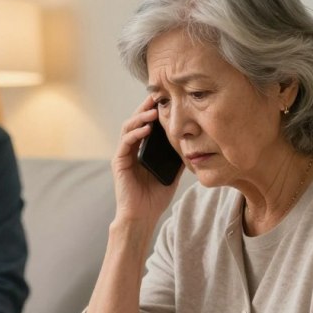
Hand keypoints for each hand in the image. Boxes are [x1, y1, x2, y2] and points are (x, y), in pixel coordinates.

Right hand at [112, 96, 181, 222]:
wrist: (142, 216)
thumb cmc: (155, 198)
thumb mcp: (173, 173)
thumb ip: (178, 158)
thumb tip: (193, 143)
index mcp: (142, 150)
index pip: (146, 124)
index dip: (154, 111)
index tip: (166, 99)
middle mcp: (131, 149)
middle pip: (136, 121)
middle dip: (146, 107)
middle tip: (157, 95)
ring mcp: (124, 155)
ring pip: (129, 128)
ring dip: (140, 117)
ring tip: (154, 111)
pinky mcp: (119, 162)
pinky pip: (126, 143)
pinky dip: (136, 133)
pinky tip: (147, 129)